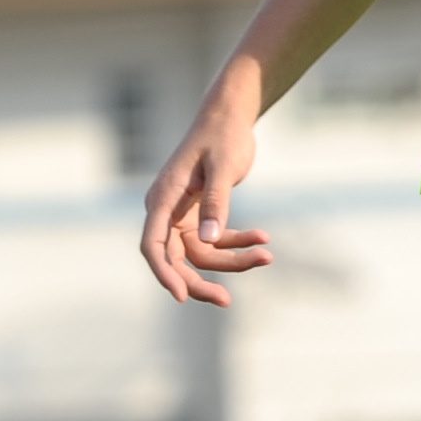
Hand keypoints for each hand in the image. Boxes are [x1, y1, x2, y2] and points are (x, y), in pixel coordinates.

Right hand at [139, 73, 274, 304]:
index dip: (164, 273)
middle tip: (226, 301)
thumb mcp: (222, 168)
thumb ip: (216, 203)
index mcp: (162, 199)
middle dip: (200, 281)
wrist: (230, 118)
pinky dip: (239, 241)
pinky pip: (217, 239)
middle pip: (176, 259)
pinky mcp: (200, 214)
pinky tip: (264, 238)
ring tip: (267, 256)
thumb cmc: (223, 137)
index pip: (153, 245)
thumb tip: (208, 240)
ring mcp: (182, 215)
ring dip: (233, 259)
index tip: (181, 297)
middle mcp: (166, 210)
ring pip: (201, 253)